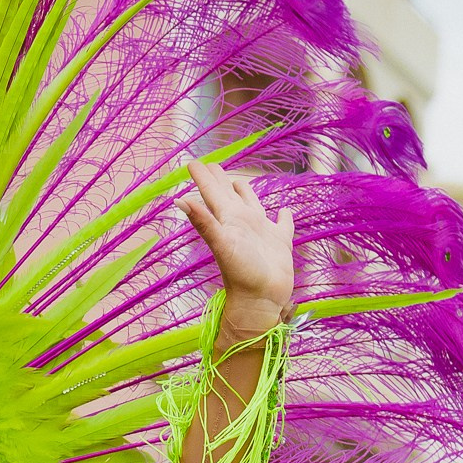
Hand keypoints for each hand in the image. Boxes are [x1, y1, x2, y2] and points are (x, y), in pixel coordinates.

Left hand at [181, 159, 292, 336]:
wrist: (261, 300)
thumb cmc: (241, 273)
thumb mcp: (221, 243)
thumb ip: (203, 221)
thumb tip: (178, 200)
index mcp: (228, 220)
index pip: (211, 193)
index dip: (203, 178)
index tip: (192, 162)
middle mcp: (242, 223)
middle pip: (228, 195)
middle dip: (220, 180)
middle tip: (212, 164)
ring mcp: (261, 232)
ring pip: (252, 205)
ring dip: (246, 193)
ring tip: (240, 181)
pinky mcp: (280, 242)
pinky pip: (282, 224)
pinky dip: (283, 217)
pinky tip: (283, 211)